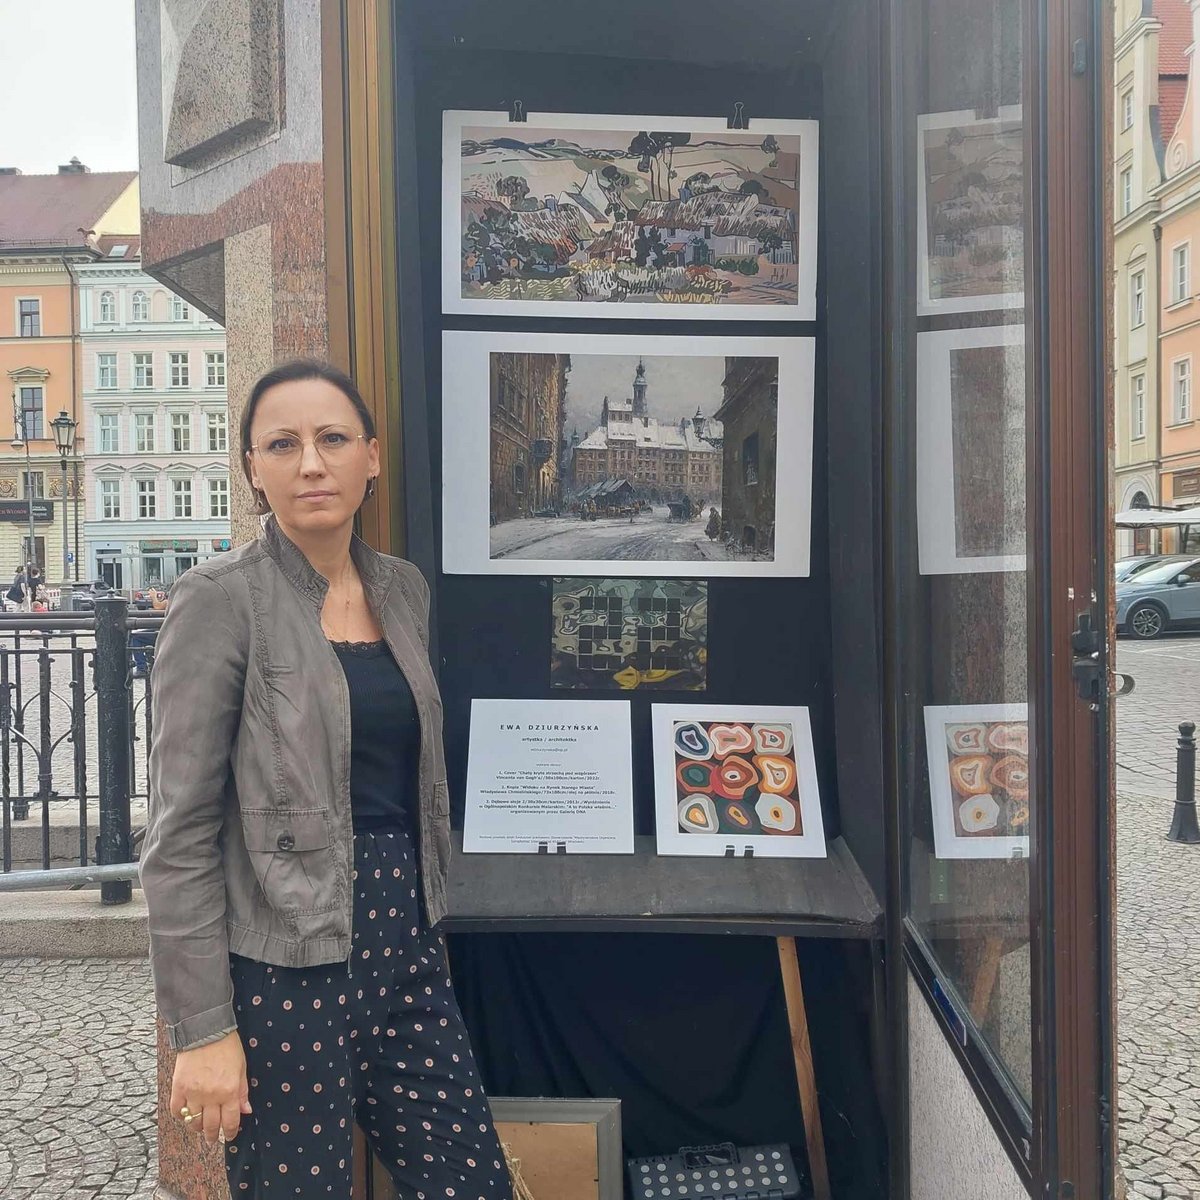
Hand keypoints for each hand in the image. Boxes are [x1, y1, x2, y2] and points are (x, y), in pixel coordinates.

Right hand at [170, 1031, 252, 1146]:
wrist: (205, 1031)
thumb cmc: (227, 1046)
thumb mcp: (241, 1067)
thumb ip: (243, 1091)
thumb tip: (245, 1111)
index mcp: (229, 1091)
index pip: (230, 1121)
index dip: (230, 1132)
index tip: (229, 1136)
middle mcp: (210, 1096)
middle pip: (210, 1126)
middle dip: (213, 1135)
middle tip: (213, 1139)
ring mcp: (193, 1093)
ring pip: (193, 1122)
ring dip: (197, 1128)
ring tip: (200, 1128)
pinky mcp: (178, 1088)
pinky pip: (177, 1111)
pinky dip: (181, 1116)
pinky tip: (186, 1115)